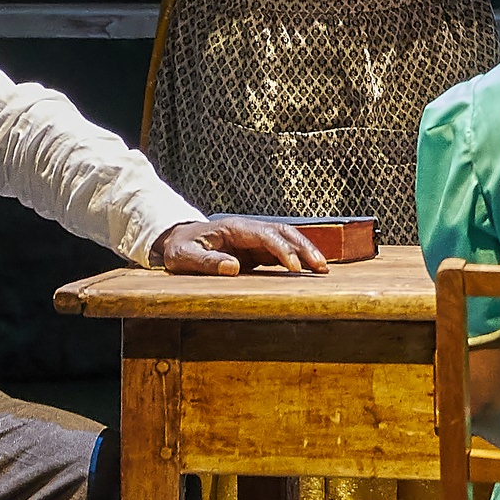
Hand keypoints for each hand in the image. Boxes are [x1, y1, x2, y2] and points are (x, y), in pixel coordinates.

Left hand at [150, 216, 331, 275]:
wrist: (176, 240)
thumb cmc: (179, 247)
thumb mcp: (184, 256)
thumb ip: (206, 261)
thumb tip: (233, 268)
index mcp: (234, 228)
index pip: (265, 235)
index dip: (282, 250)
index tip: (295, 267)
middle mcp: (248, 230)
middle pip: (284, 232)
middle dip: (304, 247)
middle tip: (321, 266)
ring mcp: (253, 239)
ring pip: (286, 240)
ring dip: (305, 251)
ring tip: (322, 268)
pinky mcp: (255, 250)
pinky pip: (280, 252)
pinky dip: (297, 259)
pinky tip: (308, 271)